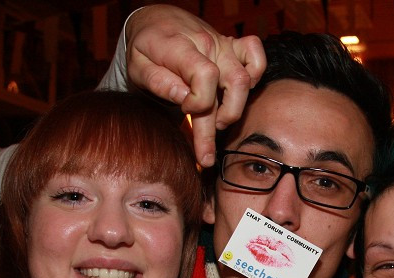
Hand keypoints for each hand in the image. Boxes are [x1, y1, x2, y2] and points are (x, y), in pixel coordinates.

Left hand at [124, 5, 265, 165]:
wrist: (155, 20)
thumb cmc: (145, 47)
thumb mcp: (137, 66)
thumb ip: (158, 82)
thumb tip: (184, 99)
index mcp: (182, 47)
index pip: (205, 75)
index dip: (198, 101)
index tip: (184, 108)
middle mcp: (208, 44)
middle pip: (233, 83)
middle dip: (221, 120)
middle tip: (206, 142)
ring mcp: (223, 44)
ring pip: (247, 77)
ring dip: (236, 107)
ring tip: (219, 121)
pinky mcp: (232, 46)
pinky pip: (256, 56)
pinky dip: (255, 76)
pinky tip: (237, 93)